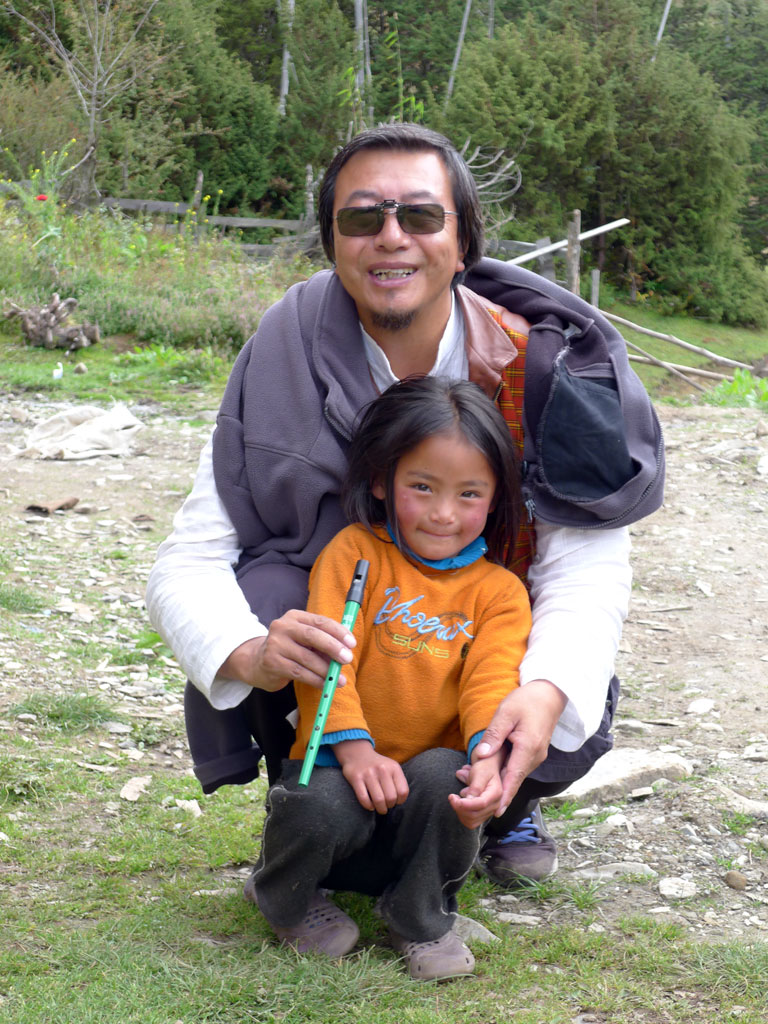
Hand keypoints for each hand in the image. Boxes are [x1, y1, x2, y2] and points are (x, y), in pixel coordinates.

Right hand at [216, 609, 355, 692]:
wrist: (257, 662)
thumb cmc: (290, 649)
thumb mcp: (304, 640)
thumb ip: (323, 642)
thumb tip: (347, 651)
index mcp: (295, 617)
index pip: (320, 621)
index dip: (338, 632)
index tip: (352, 643)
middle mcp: (282, 627)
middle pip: (312, 636)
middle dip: (333, 648)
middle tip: (347, 659)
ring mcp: (275, 644)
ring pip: (307, 658)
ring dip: (326, 670)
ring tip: (340, 679)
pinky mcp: (272, 662)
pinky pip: (299, 673)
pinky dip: (315, 680)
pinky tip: (325, 685)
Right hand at [334, 739, 408, 813]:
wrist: (357, 753)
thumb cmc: (378, 766)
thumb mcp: (392, 768)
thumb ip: (398, 782)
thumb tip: (400, 801)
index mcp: (394, 767)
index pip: (403, 792)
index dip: (400, 801)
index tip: (395, 801)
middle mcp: (382, 769)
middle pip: (391, 798)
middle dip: (389, 806)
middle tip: (386, 805)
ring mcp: (368, 773)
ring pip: (378, 800)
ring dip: (380, 809)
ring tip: (380, 808)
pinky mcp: (356, 778)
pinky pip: (364, 798)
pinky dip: (368, 806)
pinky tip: (370, 805)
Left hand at [448, 750, 503, 828]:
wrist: (488, 769)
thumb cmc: (484, 768)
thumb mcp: (479, 773)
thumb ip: (475, 787)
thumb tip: (469, 799)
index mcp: (496, 793)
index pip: (480, 804)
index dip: (464, 804)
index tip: (452, 797)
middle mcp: (496, 805)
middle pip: (474, 815)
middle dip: (459, 808)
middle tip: (451, 796)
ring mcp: (490, 811)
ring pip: (472, 821)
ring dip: (460, 812)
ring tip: (455, 800)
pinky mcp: (484, 815)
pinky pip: (471, 822)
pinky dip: (462, 815)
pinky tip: (459, 805)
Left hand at [474, 680, 566, 814]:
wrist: (549, 695)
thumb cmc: (526, 701)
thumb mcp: (506, 713)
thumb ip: (494, 735)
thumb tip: (481, 755)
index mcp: (528, 748)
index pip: (514, 778)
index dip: (504, 796)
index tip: (495, 812)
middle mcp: (535, 757)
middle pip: (512, 780)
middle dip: (494, 790)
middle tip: (471, 796)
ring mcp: (536, 757)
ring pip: (514, 774)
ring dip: (497, 780)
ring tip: (471, 780)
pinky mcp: (533, 754)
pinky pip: (517, 767)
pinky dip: (503, 771)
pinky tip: (487, 768)